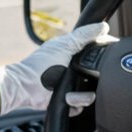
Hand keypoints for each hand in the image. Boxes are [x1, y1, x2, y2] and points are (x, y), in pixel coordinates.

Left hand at [0, 23, 114, 115]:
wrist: (25, 88)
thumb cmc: (39, 66)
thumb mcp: (65, 45)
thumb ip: (84, 35)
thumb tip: (103, 26)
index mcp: (74, 55)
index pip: (96, 54)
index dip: (103, 56)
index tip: (106, 58)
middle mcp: (73, 71)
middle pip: (97, 76)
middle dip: (95, 80)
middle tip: (83, 78)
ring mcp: (70, 86)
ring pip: (90, 93)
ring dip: (82, 95)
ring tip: (70, 92)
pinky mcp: (67, 100)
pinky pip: (81, 105)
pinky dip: (75, 103)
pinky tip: (67, 98)